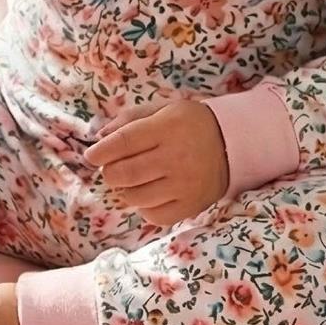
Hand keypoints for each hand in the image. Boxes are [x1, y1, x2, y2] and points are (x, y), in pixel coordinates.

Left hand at [84, 98, 228, 228]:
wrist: (233, 143)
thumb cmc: (189, 124)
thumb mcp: (163, 109)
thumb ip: (129, 119)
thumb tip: (99, 138)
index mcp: (167, 128)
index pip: (122, 143)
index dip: (100, 152)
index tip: (92, 156)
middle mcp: (176, 157)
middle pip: (123, 174)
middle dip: (110, 172)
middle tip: (114, 167)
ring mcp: (184, 184)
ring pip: (134, 197)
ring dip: (125, 189)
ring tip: (135, 179)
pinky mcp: (191, 205)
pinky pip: (153, 215)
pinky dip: (144, 207)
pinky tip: (152, 193)